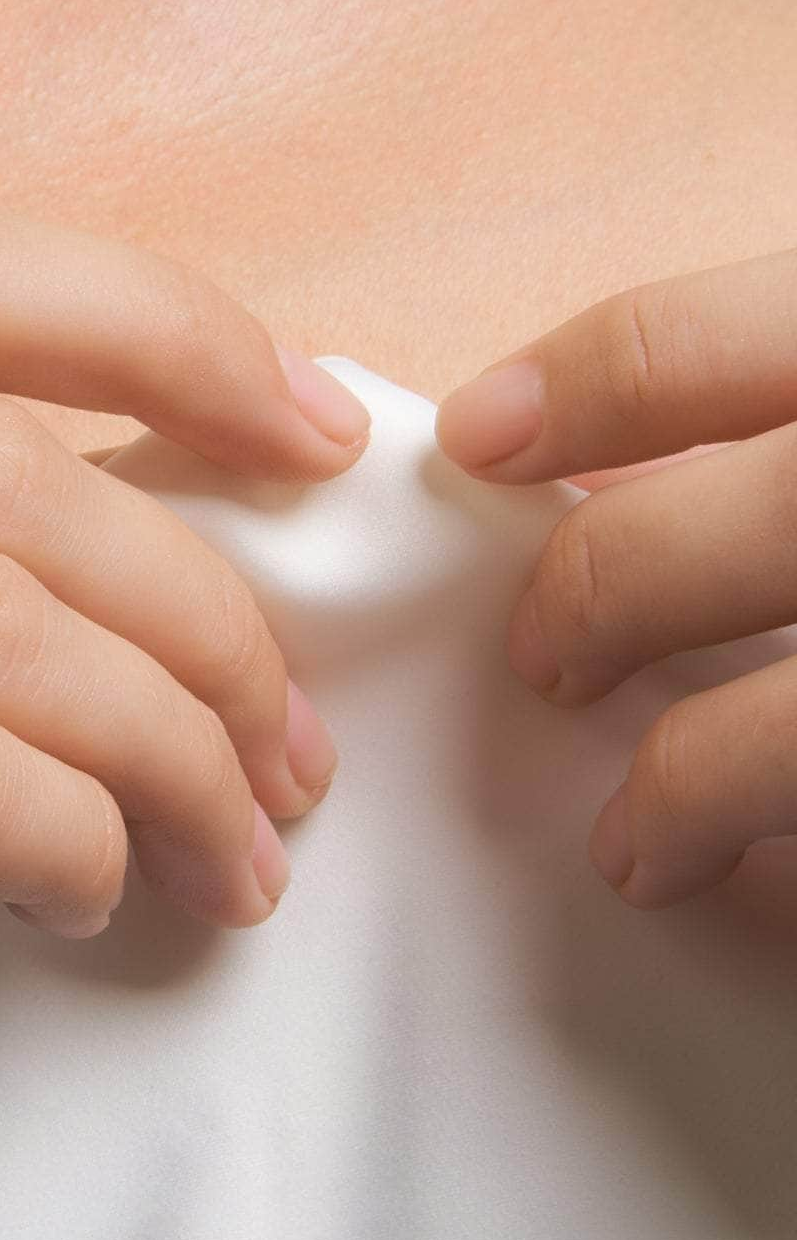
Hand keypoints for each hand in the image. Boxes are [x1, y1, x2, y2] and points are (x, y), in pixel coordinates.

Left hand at [436, 249, 796, 908]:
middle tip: (541, 658)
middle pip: (746, 525)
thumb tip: (586, 469)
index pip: (705, 347)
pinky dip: (768, 846)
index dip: (570, 396)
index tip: (473, 444)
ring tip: (636, 847)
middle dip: (614, 588)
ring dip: (700, 780)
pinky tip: (749, 892)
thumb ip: (766, 410)